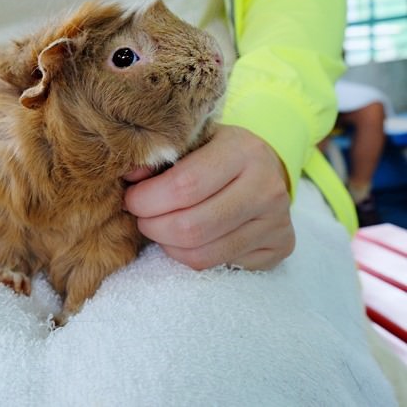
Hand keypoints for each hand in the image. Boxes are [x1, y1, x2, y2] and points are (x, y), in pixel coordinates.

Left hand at [124, 124, 294, 269]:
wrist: (265, 166)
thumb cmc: (217, 153)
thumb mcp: (191, 142)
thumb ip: (159, 158)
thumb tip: (129, 178)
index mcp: (243, 151)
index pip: (184, 186)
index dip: (147, 199)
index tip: (132, 199)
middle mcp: (267, 188)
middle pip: (191, 227)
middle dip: (153, 226)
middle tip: (142, 217)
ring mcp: (277, 222)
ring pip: (201, 254)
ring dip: (167, 245)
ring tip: (160, 227)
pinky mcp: (279, 248)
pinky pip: (217, 266)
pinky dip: (189, 257)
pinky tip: (186, 239)